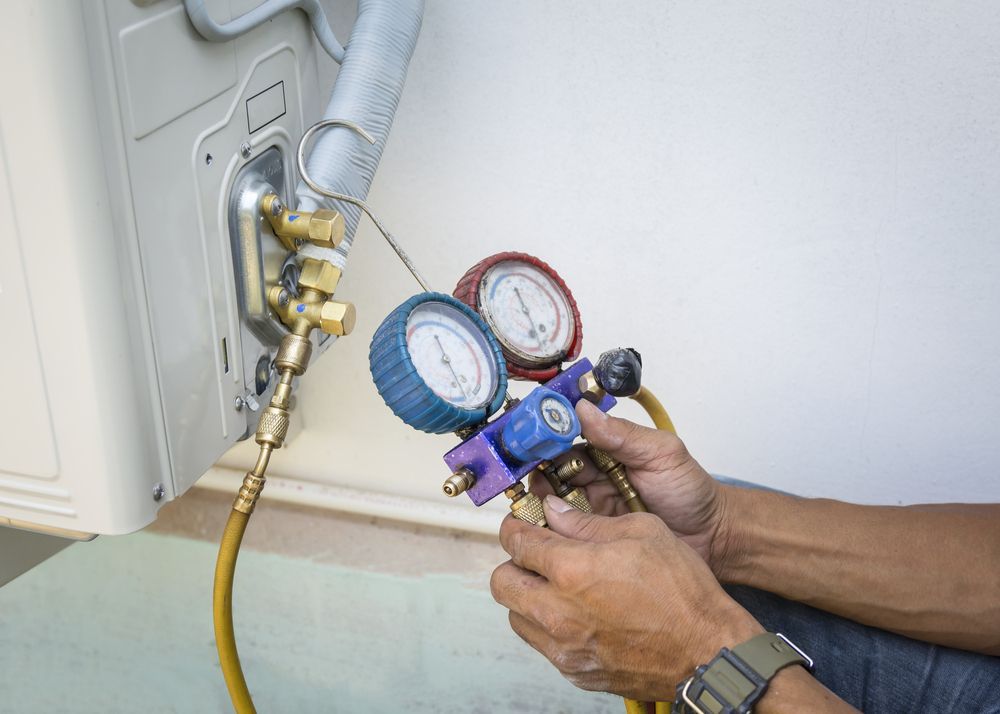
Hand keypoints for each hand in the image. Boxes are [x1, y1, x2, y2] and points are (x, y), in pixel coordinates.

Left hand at [491, 497, 761, 700]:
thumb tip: (555, 511)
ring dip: (529, 596)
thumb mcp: (642, 532)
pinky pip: (543, 645)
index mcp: (571, 570)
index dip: (516, 527)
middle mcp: (559, 612)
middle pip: (502, 582)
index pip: (516, 542)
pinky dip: (550, 626)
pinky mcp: (576, 671)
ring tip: (559, 586)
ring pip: (517, 616)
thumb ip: (588, 522)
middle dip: (515, 563)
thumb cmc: (683, 593)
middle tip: (537, 555)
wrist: (708, 651)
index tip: (521, 524)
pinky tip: (579, 614)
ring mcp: (565, 647)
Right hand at [531, 399, 729, 568]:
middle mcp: (593, 475)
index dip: (545, 438)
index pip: (566, 438)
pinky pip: (564, 531)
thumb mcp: (661, 454)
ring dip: (539, 503)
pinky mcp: (592, 536)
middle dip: (534, 474)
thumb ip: (624, 434)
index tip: (529, 442)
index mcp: (606, 448)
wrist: (710, 538)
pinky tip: (544, 531)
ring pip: (552, 501)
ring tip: (533, 508)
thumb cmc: (690, 491)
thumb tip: (583, 409)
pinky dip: (551, 530)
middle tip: (527, 482)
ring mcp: (590, 507)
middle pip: (550, 470)